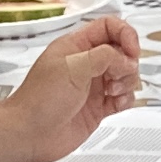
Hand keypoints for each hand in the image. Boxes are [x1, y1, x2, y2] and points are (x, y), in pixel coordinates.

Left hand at [0, 14, 144, 161]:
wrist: (29, 134)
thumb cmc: (38, 100)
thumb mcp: (72, 68)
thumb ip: (104, 57)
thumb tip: (126, 59)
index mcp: (76, 46)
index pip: (109, 27)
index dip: (125, 35)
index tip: (132, 50)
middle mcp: (86, 64)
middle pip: (122, 52)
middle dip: (127, 63)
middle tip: (117, 74)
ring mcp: (93, 86)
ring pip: (125, 75)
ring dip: (127, 82)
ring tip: (112, 91)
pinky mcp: (98, 107)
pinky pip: (123, 98)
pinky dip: (125, 100)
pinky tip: (115, 103)